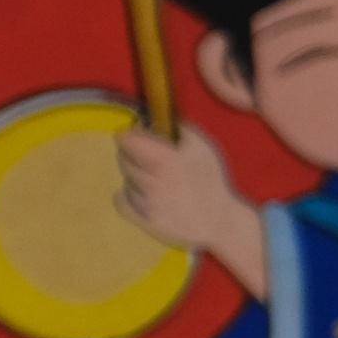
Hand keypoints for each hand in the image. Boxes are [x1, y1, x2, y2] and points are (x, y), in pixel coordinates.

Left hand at [115, 122, 247, 252]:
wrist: (217, 220)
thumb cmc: (210, 180)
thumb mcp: (203, 147)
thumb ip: (179, 128)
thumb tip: (153, 117)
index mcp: (166, 161)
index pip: (126, 141)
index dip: (128, 135)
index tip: (133, 135)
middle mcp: (153, 182)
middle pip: (123, 158)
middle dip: (133, 154)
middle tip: (152, 159)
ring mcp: (147, 203)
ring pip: (125, 179)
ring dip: (136, 177)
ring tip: (159, 181)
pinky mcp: (143, 220)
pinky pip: (120, 199)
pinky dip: (129, 195)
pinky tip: (147, 195)